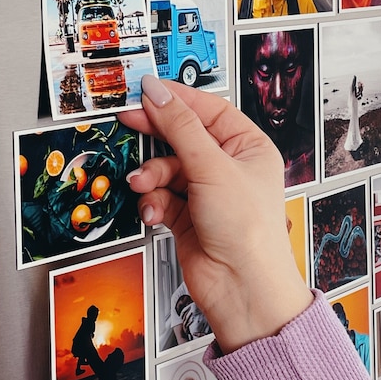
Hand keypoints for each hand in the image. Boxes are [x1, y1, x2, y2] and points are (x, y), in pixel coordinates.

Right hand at [118, 76, 311, 353]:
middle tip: (131, 122)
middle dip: (157, 136)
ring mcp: (207, 191)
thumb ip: (180, 128)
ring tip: (144, 184)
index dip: (176, 100)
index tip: (146, 92)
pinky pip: (161, 195)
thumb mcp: (212, 167)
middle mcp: (228, 166)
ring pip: (166, 167)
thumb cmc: (250, 230)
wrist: (242, 287)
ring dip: (151, 174)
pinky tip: (153, 209)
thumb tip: (158, 94)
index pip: (208, 110)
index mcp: (248, 146)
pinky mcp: (187, 215)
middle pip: (183, 136)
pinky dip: (153, 200)